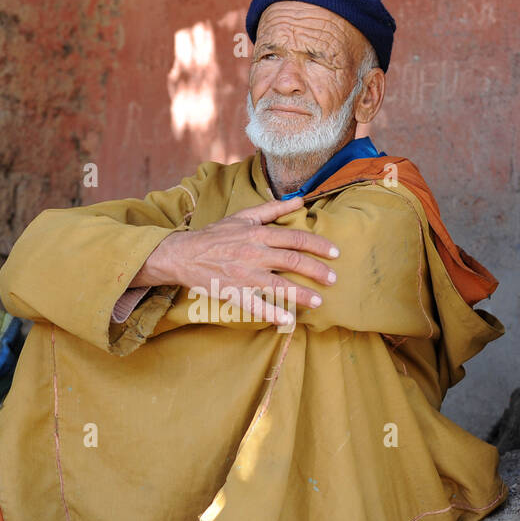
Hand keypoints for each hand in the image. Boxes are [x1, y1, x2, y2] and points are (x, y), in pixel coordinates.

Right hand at [132, 197, 339, 325]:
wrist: (184, 254)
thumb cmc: (215, 235)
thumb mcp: (243, 217)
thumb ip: (272, 209)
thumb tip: (299, 200)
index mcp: (258, 234)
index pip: (295, 238)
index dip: (318, 245)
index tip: (335, 252)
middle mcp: (254, 253)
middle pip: (293, 261)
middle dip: (316, 270)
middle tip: (333, 279)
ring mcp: (244, 274)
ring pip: (279, 284)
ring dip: (301, 294)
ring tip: (319, 302)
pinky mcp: (233, 291)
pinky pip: (255, 305)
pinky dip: (272, 313)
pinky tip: (287, 320)